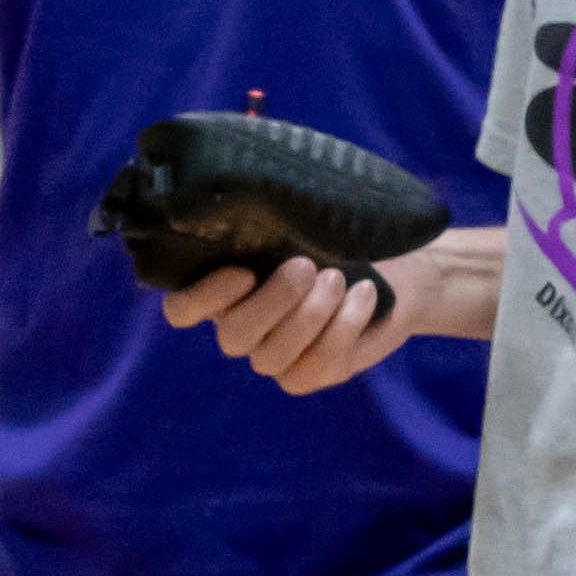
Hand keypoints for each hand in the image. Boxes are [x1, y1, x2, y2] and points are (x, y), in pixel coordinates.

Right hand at [166, 251, 420, 397]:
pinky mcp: (309, 375)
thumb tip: (259, 200)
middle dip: (273, 301)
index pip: (183, 310)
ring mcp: (273, 357)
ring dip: (311, 314)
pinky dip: (344, 326)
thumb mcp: (304, 226)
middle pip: (233, 335)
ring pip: (273, 356)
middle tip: (307, 267)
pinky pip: (318, 364)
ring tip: (338, 278)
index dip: (202, 298)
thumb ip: (271, 226)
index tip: (242, 272)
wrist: (392, 271)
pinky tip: (362, 294)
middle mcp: (241, 328)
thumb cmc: (337, 240)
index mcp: (223, 291)